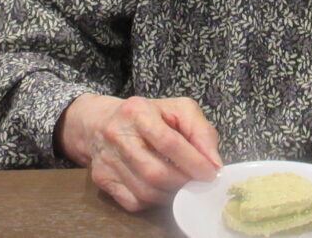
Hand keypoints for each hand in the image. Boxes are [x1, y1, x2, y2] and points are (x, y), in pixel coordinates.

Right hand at [55, 94, 222, 211]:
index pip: (169, 142)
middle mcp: (118, 135)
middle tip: (198, 182)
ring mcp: (108, 160)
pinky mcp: (103, 180)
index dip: (193, 161)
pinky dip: (154, 201)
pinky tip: (162, 190)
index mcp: (138, 112)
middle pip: (155, 172)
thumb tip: (213, 163)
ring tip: (183, 186)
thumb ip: (200, 130)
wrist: (98, 122)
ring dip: (171, 194)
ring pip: (145, 191)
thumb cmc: (146, 114)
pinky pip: (134, 202)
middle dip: (183, 182)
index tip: (211, 173)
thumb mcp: (176, 109)